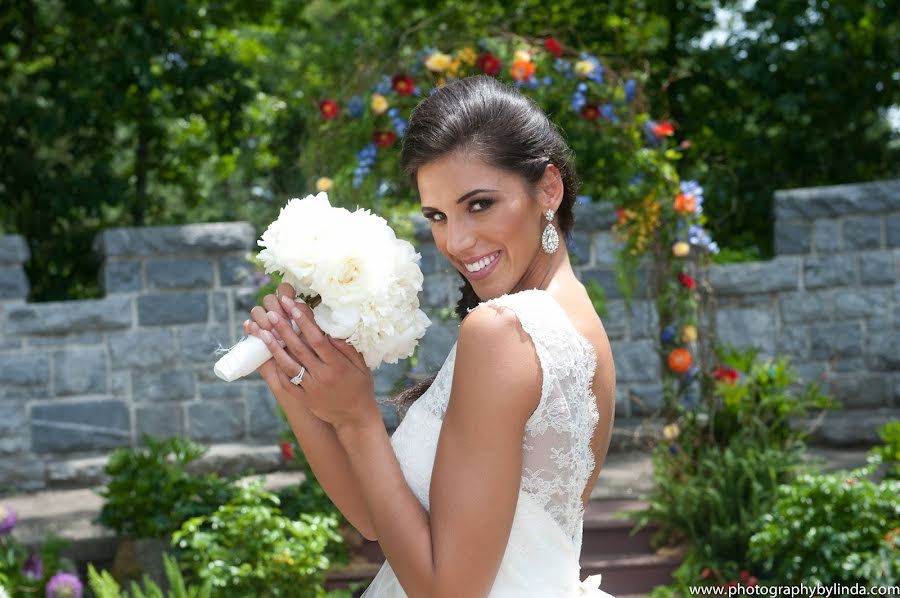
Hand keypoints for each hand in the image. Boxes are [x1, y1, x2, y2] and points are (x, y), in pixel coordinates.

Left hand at [244, 283, 379, 429]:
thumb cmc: (360, 386)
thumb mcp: (362, 365)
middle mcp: (322, 376)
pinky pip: (286, 382)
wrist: (355, 418)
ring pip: (288, 365)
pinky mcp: (303, 399)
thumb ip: (348, 347)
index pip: (317, 339)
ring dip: (273, 347)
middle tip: (270, 312)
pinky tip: (267, 355)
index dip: (303, 321)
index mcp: (337, 365)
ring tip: (261, 331)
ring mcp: (311, 388)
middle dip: (283, 328)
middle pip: (299, 349)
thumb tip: (332, 330)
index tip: (292, 305)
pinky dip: (276, 368)